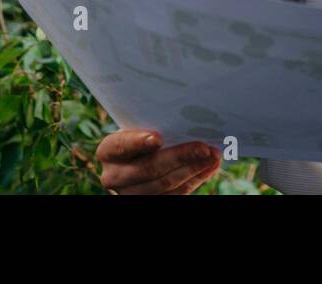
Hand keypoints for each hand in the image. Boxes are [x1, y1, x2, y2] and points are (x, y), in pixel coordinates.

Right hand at [95, 129, 221, 194]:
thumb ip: (153, 124)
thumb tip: (189, 120)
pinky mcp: (149, 202)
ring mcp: (131, 193)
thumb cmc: (140, 135)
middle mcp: (114, 176)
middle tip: (204, 147)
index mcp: (108, 151)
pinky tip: (210, 168)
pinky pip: (176, 194)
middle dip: (180, 157)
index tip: (158, 138)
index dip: (139, 142)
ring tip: (213, 156)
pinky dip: (195, 179)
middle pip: (149, 168)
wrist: (134, 160)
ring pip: (165, 184)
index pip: (121, 146)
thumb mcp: (138, 126)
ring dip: (194, 169)